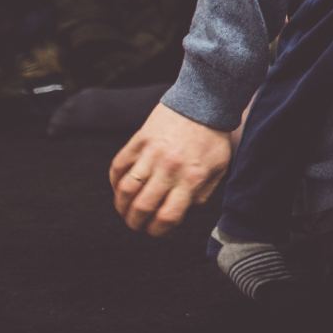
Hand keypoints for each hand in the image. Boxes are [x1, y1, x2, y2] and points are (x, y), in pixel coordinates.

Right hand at [109, 101, 233, 236]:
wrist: (203, 101)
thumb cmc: (213, 137)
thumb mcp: (218, 168)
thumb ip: (203, 193)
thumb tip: (183, 211)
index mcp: (191, 178)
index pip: (168, 216)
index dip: (158, 230)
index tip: (155, 231)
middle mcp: (169, 168)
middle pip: (143, 207)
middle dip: (136, 223)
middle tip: (136, 225)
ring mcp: (151, 154)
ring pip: (125, 189)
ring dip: (121, 206)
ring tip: (124, 211)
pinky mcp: (138, 141)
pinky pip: (118, 166)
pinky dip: (114, 181)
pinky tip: (119, 188)